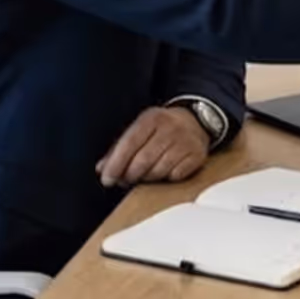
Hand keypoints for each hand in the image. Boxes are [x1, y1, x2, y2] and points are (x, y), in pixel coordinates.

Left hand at [95, 106, 210, 187]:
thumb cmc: (160, 130)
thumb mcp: (139, 130)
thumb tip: (101, 169)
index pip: (129, 143)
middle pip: (143, 160)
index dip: (116, 163)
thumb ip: (118, 149)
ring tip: (146, 175)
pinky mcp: (197, 154)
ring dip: (148, 178)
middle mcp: (170, 127)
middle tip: (126, 180)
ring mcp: (186, 141)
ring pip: (159, 170)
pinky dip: (168, 178)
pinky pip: (176, 175)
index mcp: (151, 118)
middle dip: (130, 175)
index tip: (107, 179)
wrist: (195, 122)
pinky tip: (166, 172)